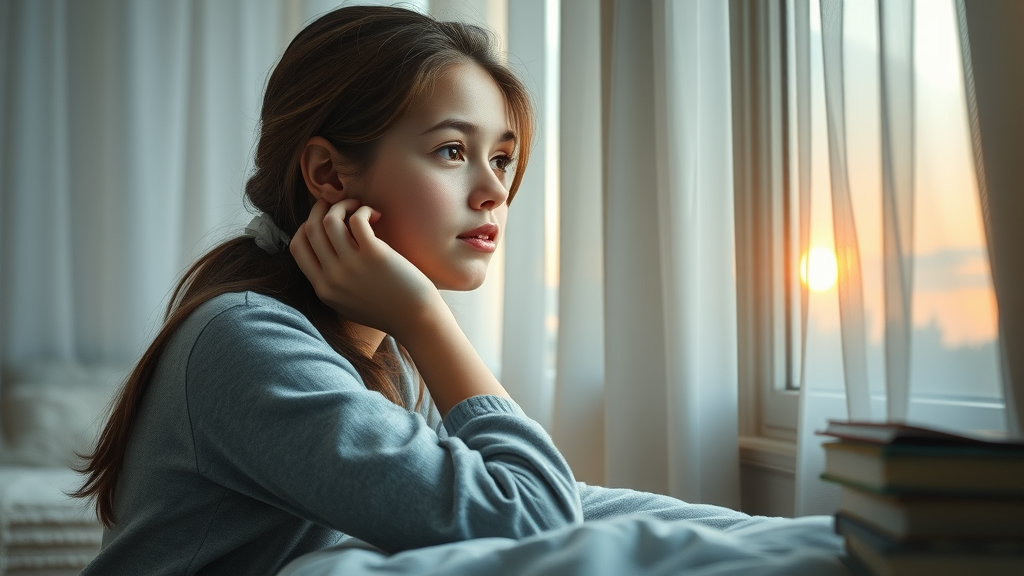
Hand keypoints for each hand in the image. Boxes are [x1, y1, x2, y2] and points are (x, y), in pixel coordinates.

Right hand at [290, 198, 440, 337]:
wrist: (416, 320)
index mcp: (323, 289)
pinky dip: (363, 210)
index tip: (321, 220)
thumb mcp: (348, 303)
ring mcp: (351, 266)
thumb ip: (333, 284)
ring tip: (358, 207)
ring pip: (330, 221)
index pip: (298, 248)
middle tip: (336, 203)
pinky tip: (375, 215)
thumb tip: (327, 254)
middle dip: (321, 208)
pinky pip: (357, 220)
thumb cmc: (389, 310)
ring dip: (342, 205)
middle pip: (311, 229)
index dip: (306, 227)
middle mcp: (332, 277)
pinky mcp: (374, 255)